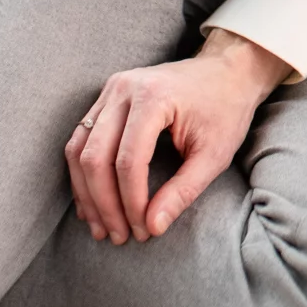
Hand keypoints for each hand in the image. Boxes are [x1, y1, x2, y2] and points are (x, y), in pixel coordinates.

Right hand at [65, 28, 292, 244]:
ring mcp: (110, 90)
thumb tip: (153, 227)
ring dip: (87, 194)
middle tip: (119, 237)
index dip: (131, 202)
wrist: (227, 70)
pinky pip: (81, 140)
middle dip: (104, 204)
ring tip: (102, 228)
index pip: (128, 161)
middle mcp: (124, 89)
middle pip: (95, 157)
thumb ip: (183, 190)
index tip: (143, 231)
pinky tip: (93, 203)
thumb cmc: (225, 110)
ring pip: (79, 150)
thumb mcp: (215, 154)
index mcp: (153, 97)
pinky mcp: (106, 97)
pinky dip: (83, 175)